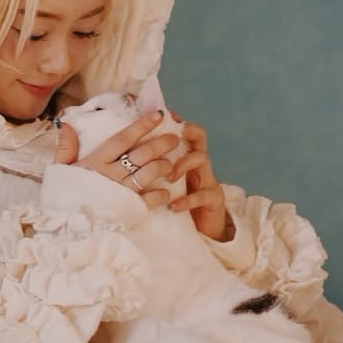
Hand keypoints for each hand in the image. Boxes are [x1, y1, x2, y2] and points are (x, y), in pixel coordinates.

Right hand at [54, 110, 178, 209]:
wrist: (66, 229)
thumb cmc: (64, 197)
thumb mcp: (60, 170)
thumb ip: (65, 147)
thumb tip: (65, 123)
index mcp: (97, 161)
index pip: (123, 138)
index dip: (142, 125)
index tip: (158, 115)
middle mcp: (112, 174)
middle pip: (142, 153)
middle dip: (162, 143)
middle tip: (175, 138)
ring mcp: (122, 192)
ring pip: (149, 173)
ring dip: (164, 166)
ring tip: (171, 164)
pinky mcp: (129, 209)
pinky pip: (151, 200)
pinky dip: (162, 195)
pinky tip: (166, 193)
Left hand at [167, 116, 232, 241]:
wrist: (204, 226)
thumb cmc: (181, 199)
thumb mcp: (167, 180)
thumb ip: (155, 165)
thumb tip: (128, 152)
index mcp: (187, 154)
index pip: (184, 130)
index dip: (176, 121)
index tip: (164, 115)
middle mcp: (200, 162)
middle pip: (199, 137)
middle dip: (187, 132)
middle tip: (173, 136)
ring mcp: (208, 178)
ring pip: (202, 159)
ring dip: (183, 164)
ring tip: (170, 176)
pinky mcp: (214, 198)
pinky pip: (202, 195)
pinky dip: (187, 200)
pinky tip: (173, 205)